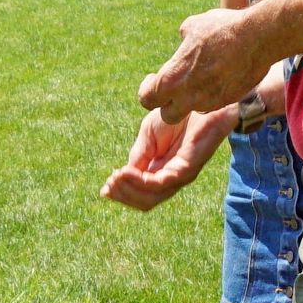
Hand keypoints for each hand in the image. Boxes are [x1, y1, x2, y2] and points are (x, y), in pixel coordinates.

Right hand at [102, 107, 234, 210]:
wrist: (198, 101)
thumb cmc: (177, 117)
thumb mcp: (148, 137)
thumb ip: (138, 157)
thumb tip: (121, 177)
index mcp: (161, 172)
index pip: (141, 195)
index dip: (121, 194)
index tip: (104, 189)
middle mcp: (171, 179)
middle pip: (144, 202)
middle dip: (123, 195)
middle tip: (108, 185)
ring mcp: (180, 177)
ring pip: (151, 198)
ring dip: (128, 190)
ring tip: (115, 178)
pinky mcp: (187, 170)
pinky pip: (159, 183)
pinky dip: (139, 181)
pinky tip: (125, 172)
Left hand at [139, 6, 263, 118]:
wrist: (257, 38)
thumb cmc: (221, 29)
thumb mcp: (193, 26)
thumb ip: (184, 39)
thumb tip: (184, 39)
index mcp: (172, 78)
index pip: (147, 99)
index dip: (148, 91)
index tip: (153, 80)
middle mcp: (188, 96)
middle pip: (168, 115)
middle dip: (169, 104)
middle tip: (175, 88)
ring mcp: (210, 102)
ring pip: (194, 109)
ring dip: (194, 98)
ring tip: (203, 76)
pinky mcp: (228, 101)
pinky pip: (214, 103)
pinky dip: (213, 94)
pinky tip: (221, 76)